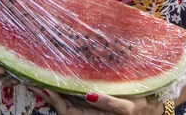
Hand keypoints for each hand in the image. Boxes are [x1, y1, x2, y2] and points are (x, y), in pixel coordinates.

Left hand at [28, 88, 163, 114]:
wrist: (153, 108)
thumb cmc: (141, 107)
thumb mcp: (128, 107)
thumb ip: (110, 103)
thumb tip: (89, 95)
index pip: (66, 111)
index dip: (53, 100)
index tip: (42, 86)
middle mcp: (88, 113)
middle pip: (62, 106)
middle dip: (48, 93)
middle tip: (33, 78)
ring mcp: (90, 107)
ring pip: (67, 101)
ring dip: (55, 91)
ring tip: (41, 75)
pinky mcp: (94, 101)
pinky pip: (75, 97)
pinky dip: (66, 88)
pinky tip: (60, 77)